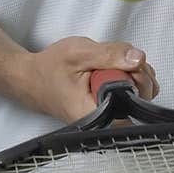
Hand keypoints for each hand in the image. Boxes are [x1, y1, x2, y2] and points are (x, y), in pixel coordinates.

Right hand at [21, 37, 158, 125]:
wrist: (31, 78)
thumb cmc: (50, 69)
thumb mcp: (79, 53)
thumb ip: (109, 54)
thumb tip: (138, 58)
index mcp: (96, 113)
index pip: (135, 106)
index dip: (140, 83)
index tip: (129, 65)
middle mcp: (105, 119)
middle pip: (142, 98)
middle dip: (138, 73)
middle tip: (119, 59)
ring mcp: (109, 114)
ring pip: (139, 93)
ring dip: (133, 73)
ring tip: (111, 64)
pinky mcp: (109, 106)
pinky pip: (129, 92)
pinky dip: (126, 76)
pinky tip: (111, 70)